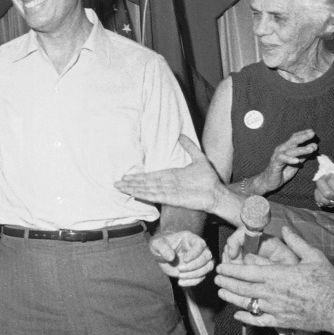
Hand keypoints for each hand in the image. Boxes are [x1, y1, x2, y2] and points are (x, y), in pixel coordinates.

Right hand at [116, 135, 234, 214]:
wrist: (217, 192)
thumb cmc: (209, 179)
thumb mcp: (199, 158)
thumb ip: (189, 147)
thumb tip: (181, 135)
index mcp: (171, 176)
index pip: (151, 176)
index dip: (138, 177)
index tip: (127, 176)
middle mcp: (167, 185)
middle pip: (145, 184)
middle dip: (131, 183)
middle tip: (116, 182)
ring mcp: (168, 192)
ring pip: (146, 189)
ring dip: (133, 188)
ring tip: (120, 187)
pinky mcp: (172, 199)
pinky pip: (154, 196)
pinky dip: (143, 194)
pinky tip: (133, 193)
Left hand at [149, 230, 213, 286]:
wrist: (161, 254)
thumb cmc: (160, 245)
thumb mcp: (157, 244)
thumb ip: (163, 248)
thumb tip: (171, 257)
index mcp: (190, 238)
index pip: (200, 245)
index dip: (194, 254)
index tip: (184, 260)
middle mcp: (198, 248)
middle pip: (207, 257)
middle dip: (194, 266)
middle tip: (179, 269)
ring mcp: (199, 259)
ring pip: (208, 267)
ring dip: (195, 274)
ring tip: (180, 275)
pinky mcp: (197, 270)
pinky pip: (202, 277)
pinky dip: (192, 282)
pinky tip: (180, 282)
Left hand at [215, 226, 333, 333]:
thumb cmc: (327, 281)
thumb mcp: (313, 256)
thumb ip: (296, 241)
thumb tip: (285, 228)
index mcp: (278, 275)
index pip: (247, 271)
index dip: (231, 269)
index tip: (221, 267)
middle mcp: (272, 292)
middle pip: (242, 287)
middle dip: (227, 282)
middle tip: (216, 278)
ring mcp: (275, 308)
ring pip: (247, 303)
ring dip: (232, 298)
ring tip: (221, 292)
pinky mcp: (280, 321)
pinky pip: (258, 321)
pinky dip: (246, 318)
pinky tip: (237, 316)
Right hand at [254, 129, 316, 191]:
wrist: (269, 181)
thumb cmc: (283, 171)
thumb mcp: (296, 162)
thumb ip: (304, 155)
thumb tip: (314, 146)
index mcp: (286, 148)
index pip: (295, 138)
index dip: (303, 134)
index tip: (312, 131)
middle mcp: (282, 149)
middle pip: (293, 141)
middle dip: (303, 137)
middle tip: (312, 134)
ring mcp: (278, 156)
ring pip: (290, 150)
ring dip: (301, 149)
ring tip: (311, 149)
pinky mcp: (275, 164)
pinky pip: (282, 159)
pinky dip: (289, 159)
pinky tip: (297, 161)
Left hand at [313, 149, 333, 208]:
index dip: (332, 180)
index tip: (329, 172)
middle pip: (329, 194)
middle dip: (323, 183)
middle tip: (322, 176)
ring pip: (323, 199)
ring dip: (319, 188)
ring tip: (320, 181)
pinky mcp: (327, 203)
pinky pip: (319, 201)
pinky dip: (317, 193)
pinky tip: (319, 187)